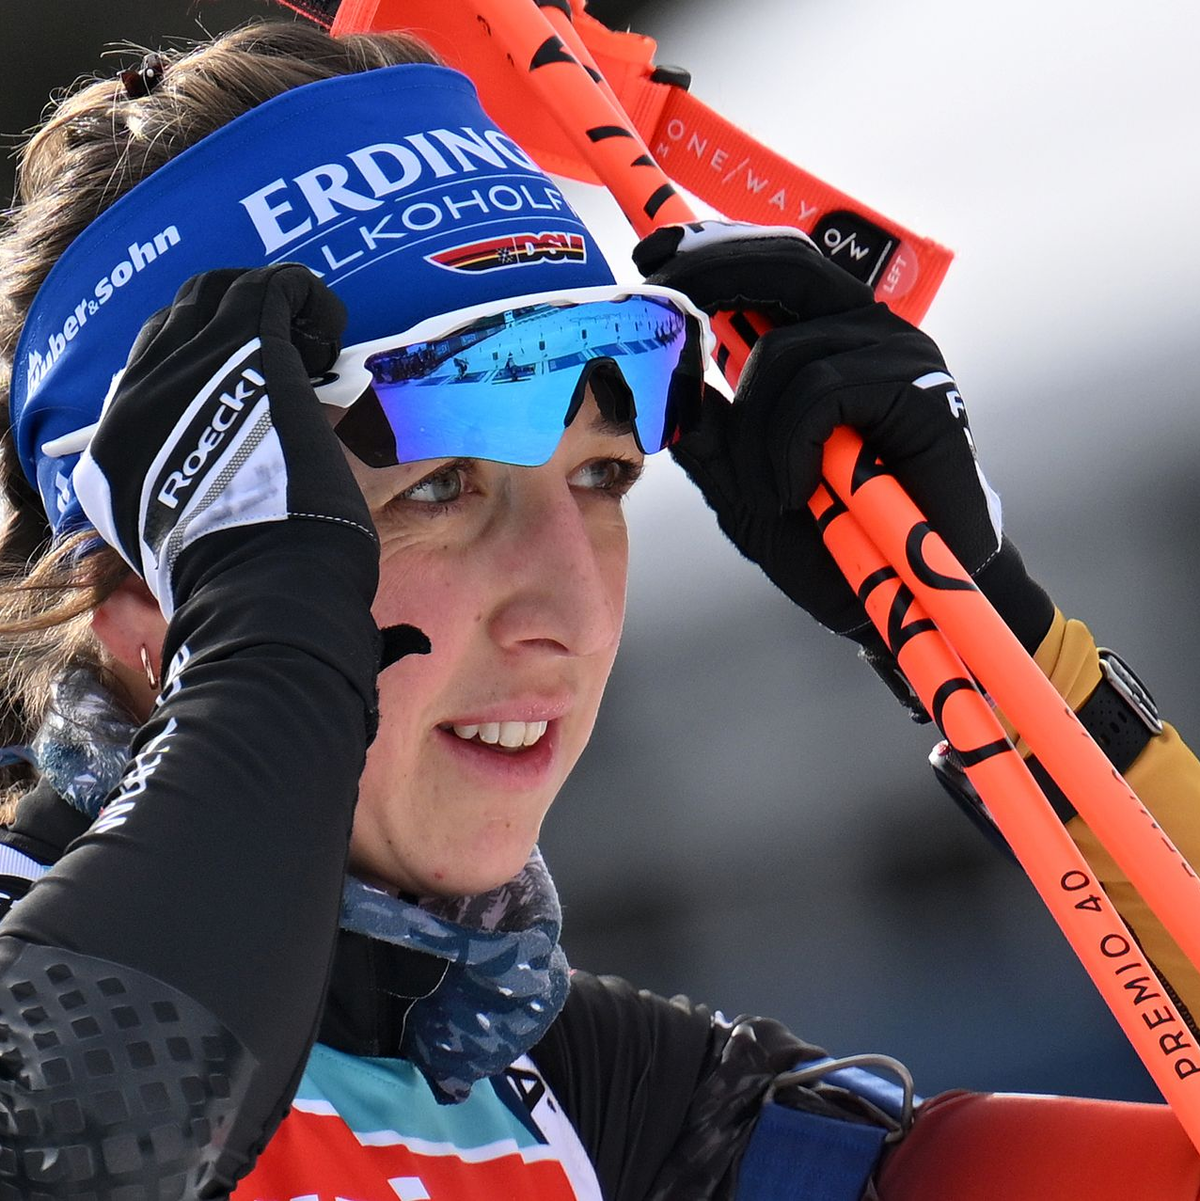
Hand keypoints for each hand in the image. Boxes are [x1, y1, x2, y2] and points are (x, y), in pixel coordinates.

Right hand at [73, 265, 376, 616]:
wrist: (258, 580)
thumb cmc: (244, 581)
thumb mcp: (184, 549)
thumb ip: (192, 506)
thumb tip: (232, 488)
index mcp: (120, 451)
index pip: (147, 376)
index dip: (202, 368)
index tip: (248, 385)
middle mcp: (140, 400)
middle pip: (176, 323)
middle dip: (232, 325)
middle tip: (286, 353)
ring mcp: (189, 369)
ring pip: (219, 295)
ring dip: (268, 308)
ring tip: (311, 343)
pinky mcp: (246, 351)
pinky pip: (272, 289)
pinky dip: (308, 298)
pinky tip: (329, 327)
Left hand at [635, 221, 1052, 702]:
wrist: (900, 596)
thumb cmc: (829, 537)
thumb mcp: (741, 483)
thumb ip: (704, 430)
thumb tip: (656, 373)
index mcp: (825, 340)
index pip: (769, 263)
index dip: (708, 249)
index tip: (649, 255)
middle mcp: (865, 334)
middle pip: (784, 263)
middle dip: (711, 274)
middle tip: (663, 303)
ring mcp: (899, 358)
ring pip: (785, 351)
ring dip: (752, 436)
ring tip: (768, 494)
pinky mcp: (924, 394)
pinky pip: (821, 392)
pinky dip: (789, 447)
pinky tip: (797, 490)